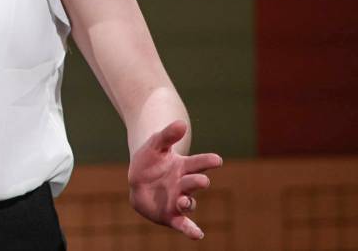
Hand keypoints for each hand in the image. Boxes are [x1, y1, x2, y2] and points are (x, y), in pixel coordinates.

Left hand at [128, 119, 222, 239]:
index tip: (217, 159)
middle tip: (201, 181)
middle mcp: (184, 184)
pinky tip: (197, 235)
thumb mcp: (155, 144)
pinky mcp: (171, 214)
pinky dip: (190, 229)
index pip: (198, 163)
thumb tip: (182, 122)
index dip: (207, 161)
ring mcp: (178, 200)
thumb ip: (168, 135)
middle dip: (197, 182)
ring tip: (183, 201)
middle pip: (193, 183)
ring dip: (188, 203)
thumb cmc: (150, 160)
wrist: (140, 180)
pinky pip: (182, 223)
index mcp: (184, 167)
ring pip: (188, 203)